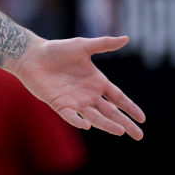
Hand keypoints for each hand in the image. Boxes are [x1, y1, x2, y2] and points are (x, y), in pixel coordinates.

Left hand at [12, 35, 144, 138]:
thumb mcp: (83, 46)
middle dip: (124, 123)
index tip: (142, 119)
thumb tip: (126, 38)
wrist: (32, 55)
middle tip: (139, 136)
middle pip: (110, 112)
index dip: (130, 108)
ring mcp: (74, 101)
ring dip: (106, 124)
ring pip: (94, 116)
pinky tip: (87, 126)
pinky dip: (78, 121)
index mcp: (97, 82)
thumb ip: (104, 44)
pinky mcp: (59, 104)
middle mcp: (88, 95)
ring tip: (120, 131)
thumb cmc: (57, 50)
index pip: (118, 98)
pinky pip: (70, 116)